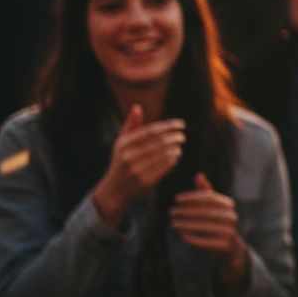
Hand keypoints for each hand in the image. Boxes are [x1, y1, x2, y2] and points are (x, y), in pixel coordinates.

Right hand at [91, 105, 184, 227]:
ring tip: (180, 145)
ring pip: (165, 154)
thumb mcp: (120, 143)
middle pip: (160, 142)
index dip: (169, 126)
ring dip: (176, 148)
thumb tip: (137, 106)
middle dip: (175, 137)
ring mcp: (137, 170)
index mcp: (124, 144)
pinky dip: (173, 159)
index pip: (152, 131)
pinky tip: (176, 156)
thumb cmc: (120, 161)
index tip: (181, 124)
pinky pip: (165, 167)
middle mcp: (129, 156)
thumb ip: (130, 125)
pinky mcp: (146, 182)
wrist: (114, 190)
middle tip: (182, 136)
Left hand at [171, 173, 248, 294]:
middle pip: (205, 211)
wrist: (230, 248)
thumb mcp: (214, 207)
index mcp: (228, 204)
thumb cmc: (217, 223)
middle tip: (170, 212)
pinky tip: (182, 235)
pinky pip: (205, 241)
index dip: (191, 197)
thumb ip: (206, 192)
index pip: (209, 197)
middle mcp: (232, 216)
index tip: (176, 199)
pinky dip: (192, 237)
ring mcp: (229, 232)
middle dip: (186, 211)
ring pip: (204, 226)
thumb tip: (198, 174)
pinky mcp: (224, 246)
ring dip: (186, 224)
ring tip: (172, 223)